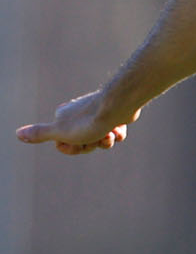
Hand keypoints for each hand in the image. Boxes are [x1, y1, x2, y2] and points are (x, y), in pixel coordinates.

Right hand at [17, 90, 137, 155]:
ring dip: (106, 140)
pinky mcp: (115, 115)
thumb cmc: (88, 121)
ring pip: (100, 139)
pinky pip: (115, 132)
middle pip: (83, 142)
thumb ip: (40, 133)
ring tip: (109, 133)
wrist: (118, 106)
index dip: (72, 148)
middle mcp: (80, 114)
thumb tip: (18, 134)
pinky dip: (117, 133)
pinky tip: (118, 129)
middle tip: (96, 138)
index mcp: (63, 116)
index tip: (78, 142)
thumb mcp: (59, 132)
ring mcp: (98, 114)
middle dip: (91, 145)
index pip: (63, 142)